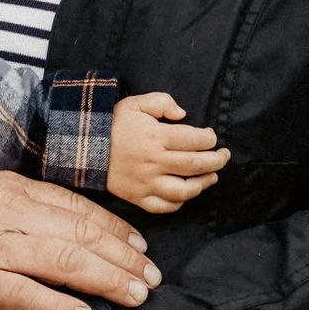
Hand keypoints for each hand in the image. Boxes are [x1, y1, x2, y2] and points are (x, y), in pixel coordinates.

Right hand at [0, 169, 157, 309]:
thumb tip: (50, 212)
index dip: (113, 228)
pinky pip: (28, 294)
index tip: (139, 246)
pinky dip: (60, 306)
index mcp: (9, 190)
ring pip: (66, 261)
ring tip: (136, 295)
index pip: (76, 207)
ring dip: (108, 280)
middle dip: (123, 256)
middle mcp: (8, 214)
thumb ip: (13, 201)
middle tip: (151, 278)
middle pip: (81, 233)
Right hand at [105, 92, 229, 213]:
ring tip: (211, 177)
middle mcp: (154, 162)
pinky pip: (165, 207)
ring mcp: (147, 183)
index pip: (195, 140)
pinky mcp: (138, 198)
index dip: (210, 138)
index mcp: (156, 137)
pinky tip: (187, 193)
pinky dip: (180, 202)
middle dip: (217, 160)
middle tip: (224, 156)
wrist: (84, 146)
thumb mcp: (135, 103)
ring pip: (184, 190)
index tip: (212, 136)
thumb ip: (162, 102)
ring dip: (203, 184)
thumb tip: (183, 114)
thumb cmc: (113, 123)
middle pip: (196, 165)